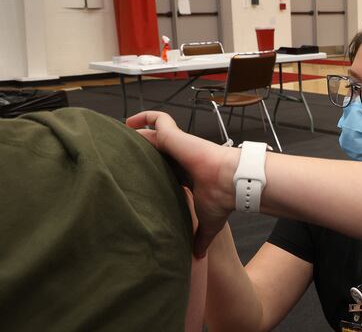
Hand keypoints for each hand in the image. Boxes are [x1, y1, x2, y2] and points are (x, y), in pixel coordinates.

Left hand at [127, 111, 240, 257]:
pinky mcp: (176, 136)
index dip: (152, 170)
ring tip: (117, 136)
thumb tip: (199, 257)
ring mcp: (179, 145)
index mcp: (187, 174)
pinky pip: (159, 119)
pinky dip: (144, 117)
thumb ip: (201, 237)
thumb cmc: (221, 199)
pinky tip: (128, 121)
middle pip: (157, 150)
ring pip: (154, 133)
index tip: (136, 176)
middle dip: (140, 151)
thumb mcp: (208, 221)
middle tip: (119, 155)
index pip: (166, 169)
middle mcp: (182, 158)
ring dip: (137, 133)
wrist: (231, 182)